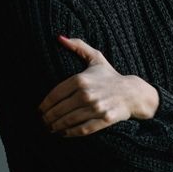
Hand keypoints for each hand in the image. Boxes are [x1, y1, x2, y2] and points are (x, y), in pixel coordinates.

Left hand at [38, 36, 158, 136]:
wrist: (133, 92)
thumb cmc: (110, 76)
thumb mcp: (95, 58)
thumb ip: (77, 46)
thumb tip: (59, 37)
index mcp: (80, 79)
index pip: (55, 95)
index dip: (44, 104)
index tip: (39, 110)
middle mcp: (87, 94)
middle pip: (60, 109)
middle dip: (48, 118)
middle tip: (42, 122)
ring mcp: (96, 107)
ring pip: (69, 120)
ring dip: (56, 126)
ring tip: (50, 129)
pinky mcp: (105, 119)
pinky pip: (83, 129)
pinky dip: (70, 133)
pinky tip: (63, 134)